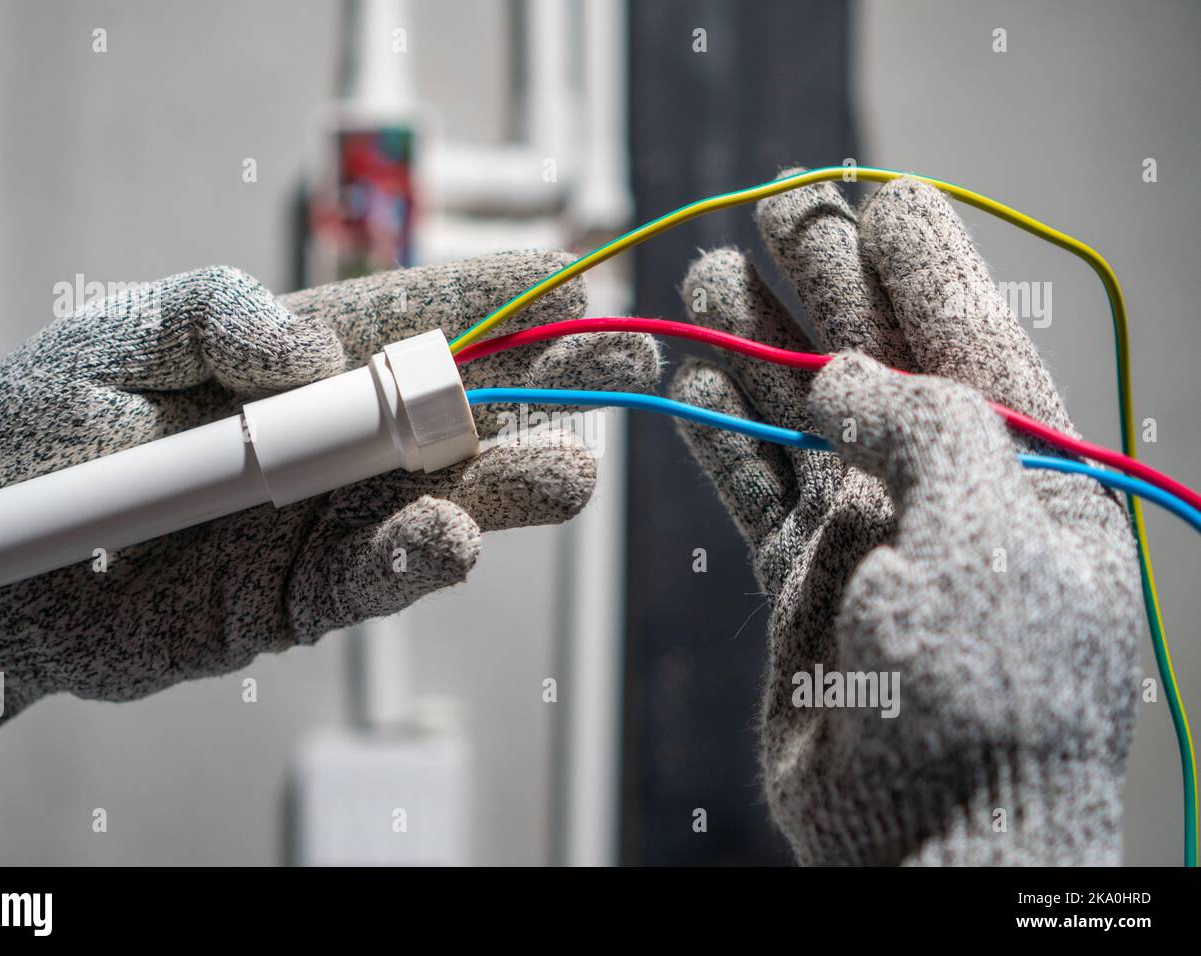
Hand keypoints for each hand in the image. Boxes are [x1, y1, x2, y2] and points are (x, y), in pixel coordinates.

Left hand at [0, 251, 658, 745]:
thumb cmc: (36, 438)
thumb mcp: (109, 340)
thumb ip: (210, 313)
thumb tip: (313, 354)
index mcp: (297, 364)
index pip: (413, 319)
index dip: (491, 297)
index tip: (568, 277)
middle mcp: (333, 442)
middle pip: (459, 412)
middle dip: (543, 387)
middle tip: (618, 366)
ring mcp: (327, 523)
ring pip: (447, 501)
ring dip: (509, 485)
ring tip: (560, 472)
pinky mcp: (305, 601)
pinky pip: (380, 581)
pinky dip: (420, 562)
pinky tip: (447, 540)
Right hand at [671, 175, 1139, 863]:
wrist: (926, 839)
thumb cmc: (988, 702)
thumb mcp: (989, 540)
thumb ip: (928, 430)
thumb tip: (840, 378)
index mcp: (1031, 480)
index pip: (975, 343)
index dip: (925, 265)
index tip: (881, 195)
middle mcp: (950, 496)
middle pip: (878, 363)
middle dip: (828, 285)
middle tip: (780, 209)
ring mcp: (872, 534)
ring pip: (802, 414)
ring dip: (757, 345)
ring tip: (712, 276)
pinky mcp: (804, 576)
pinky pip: (754, 482)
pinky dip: (719, 427)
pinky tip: (691, 372)